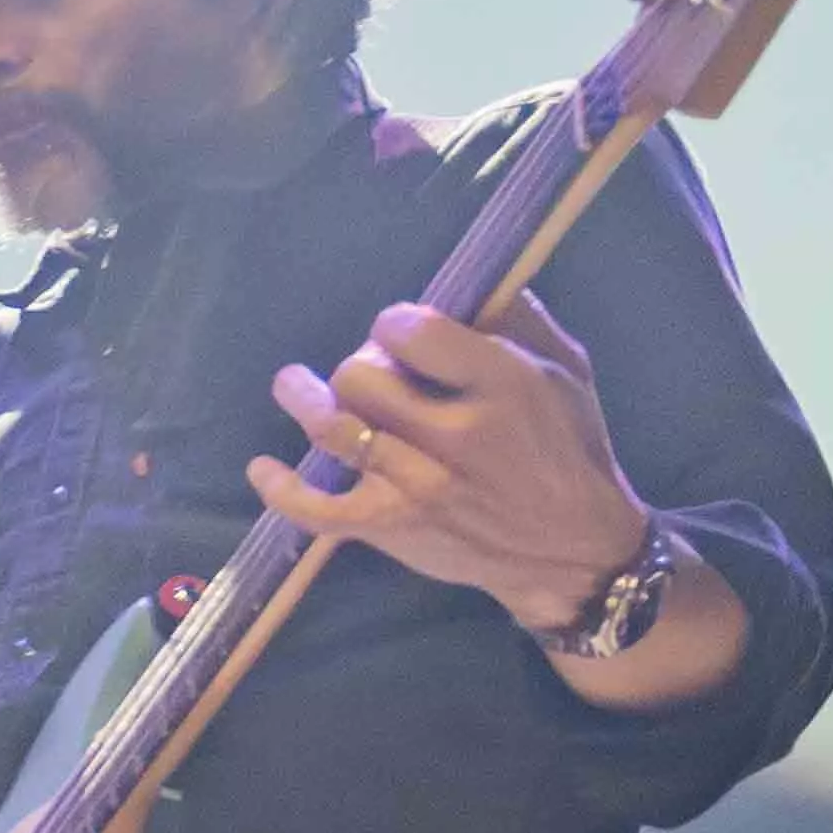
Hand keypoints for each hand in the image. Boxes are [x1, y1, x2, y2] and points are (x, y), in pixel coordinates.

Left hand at [249, 294, 654, 630]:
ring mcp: (415, 485)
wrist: (570, 549)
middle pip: (360, 376)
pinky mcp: (390, 526)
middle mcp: (454, 434)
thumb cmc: (567, 448)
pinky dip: (281, 489)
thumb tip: (470, 282)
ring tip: (292, 384)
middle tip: (373, 372)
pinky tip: (262, 467)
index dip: (394, 325)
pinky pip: (317, 509)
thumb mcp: (565, 370)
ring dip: (304, 401)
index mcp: (501, 384)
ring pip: (333, 430)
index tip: (398, 333)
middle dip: (360, 363)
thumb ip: (518, 320)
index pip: (412, 331)